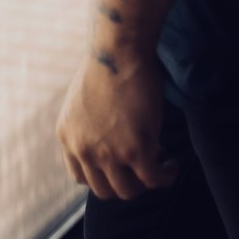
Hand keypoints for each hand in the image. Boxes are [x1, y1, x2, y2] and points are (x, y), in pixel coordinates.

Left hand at [56, 49, 179, 200]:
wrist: (118, 48)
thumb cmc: (108, 63)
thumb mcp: (85, 100)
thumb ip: (90, 125)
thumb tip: (112, 139)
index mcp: (67, 135)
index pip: (80, 177)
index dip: (103, 177)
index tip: (120, 169)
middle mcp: (83, 148)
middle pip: (104, 190)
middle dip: (125, 183)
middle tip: (142, 168)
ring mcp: (107, 152)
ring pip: (128, 190)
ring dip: (145, 182)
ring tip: (159, 166)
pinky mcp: (134, 150)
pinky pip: (153, 178)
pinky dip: (165, 175)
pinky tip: (171, 164)